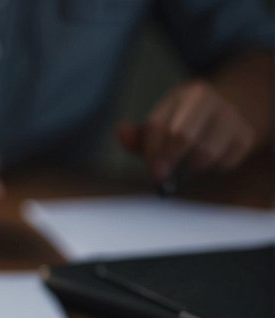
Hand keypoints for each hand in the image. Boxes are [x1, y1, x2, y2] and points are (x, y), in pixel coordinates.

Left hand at [117, 79, 257, 181]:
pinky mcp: (246, 136)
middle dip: (168, 159)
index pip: (159, 126)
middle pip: (182, 136)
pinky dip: (214, 167)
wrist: (235, 108)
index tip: (153, 170)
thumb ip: (139, 134)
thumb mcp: (162, 121)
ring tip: (190, 159)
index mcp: (185, 94)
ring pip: (204, 154)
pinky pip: (224, 163)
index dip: (152, 151)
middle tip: (161, 175)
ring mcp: (231, 116)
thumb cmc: (186, 121)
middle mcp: (209, 100)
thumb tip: (119, 132)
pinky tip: (213, 156)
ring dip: (192, 165)